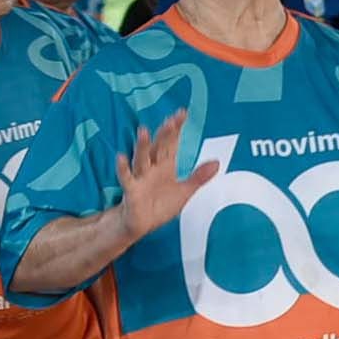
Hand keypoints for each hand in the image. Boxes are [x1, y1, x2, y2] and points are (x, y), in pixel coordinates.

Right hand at [113, 111, 219, 239]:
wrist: (141, 224)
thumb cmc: (159, 206)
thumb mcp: (184, 192)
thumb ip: (199, 177)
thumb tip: (216, 163)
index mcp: (165, 166)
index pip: (171, 143)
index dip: (176, 129)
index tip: (181, 113)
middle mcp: (152, 168)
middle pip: (158, 147)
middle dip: (164, 134)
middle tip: (170, 120)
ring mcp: (140, 178)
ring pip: (141, 159)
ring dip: (142, 146)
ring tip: (144, 131)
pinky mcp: (131, 191)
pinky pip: (127, 178)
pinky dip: (123, 168)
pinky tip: (122, 157)